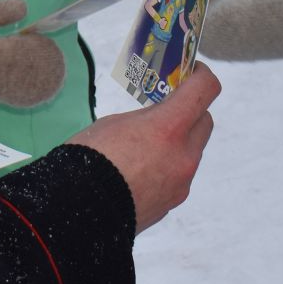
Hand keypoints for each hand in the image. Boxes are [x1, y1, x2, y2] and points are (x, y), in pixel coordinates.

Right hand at [0, 0, 64, 106]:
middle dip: (31, 71)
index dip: (26, 51)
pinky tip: (26, 76)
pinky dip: (11, 86)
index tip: (41, 40)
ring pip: (1, 93)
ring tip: (44, 64)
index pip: (2, 56)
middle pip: (6, 81)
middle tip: (51, 55)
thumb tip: (24, 9)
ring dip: (24, 81)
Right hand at [68, 65, 219, 232]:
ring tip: (147, 145)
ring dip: (179, 142)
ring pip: (192, 151)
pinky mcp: (173, 202)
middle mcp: (184, 155)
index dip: (202, 75)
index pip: (205, 90)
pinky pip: (179, 176)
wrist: (77, 211)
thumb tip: (154, 126)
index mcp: (169, 128)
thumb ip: (145, 120)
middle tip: (167, 108)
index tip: (191, 72)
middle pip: (205, 121)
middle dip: (191, 111)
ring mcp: (181, 182)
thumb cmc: (89, 159)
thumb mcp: (115, 123)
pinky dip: (168, 167)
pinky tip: (141, 171)